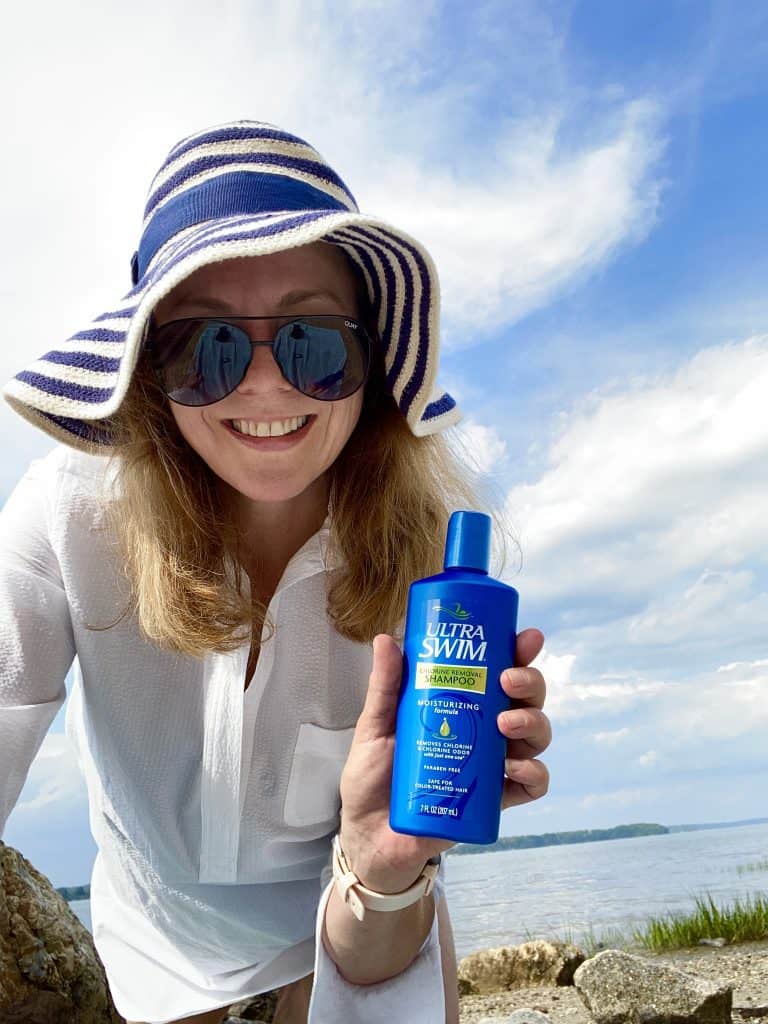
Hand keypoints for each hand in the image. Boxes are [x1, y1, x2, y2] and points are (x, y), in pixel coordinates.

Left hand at [337, 629, 550, 894]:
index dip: (519, 653)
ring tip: (505, 724)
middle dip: (529, 682)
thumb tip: (386, 639)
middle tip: (508, 680)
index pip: (499, 671)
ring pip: (535, 736)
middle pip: (525, 699)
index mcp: (461, 704)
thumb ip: (384, 686)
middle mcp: (484, 730)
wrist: (367, 835)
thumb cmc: (373, 776)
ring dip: (531, 723)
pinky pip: (532, 785)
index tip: (525, 638)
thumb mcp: (375, 726)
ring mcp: (492, 765)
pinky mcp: (494, 801)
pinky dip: (535, 774)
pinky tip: (516, 767)